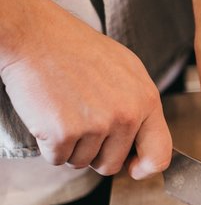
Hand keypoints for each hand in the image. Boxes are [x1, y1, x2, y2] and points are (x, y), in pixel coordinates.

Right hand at [0, 21, 171, 178]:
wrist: (37, 35)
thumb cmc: (79, 50)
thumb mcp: (127, 71)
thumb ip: (140, 106)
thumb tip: (145, 142)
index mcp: (146, 101)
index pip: (160, 155)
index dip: (145, 169)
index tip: (134, 169)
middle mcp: (126, 116)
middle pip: (112, 164)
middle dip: (95, 153)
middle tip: (82, 123)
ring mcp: (95, 125)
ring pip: (83, 162)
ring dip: (71, 147)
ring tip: (66, 112)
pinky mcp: (63, 133)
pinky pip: (58, 159)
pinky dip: (49, 145)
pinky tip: (50, 116)